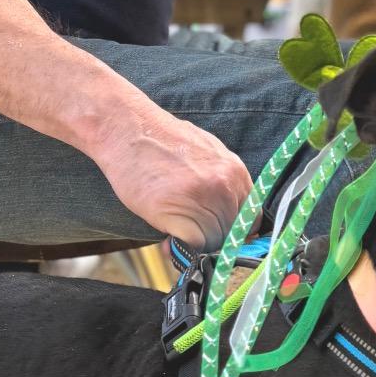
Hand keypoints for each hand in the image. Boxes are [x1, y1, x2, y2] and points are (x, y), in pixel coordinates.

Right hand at [89, 103, 252, 250]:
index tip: (219, 237)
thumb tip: (232, 220)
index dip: (234, 233)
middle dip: (212, 239)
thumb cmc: (161, 145)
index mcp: (235, 171)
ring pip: (214, 242)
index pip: (250, 219)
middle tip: (190, 233)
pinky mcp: (180, 212)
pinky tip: (168, 238)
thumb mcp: (206, 156)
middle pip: (232, 233)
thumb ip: (223, 185)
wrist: (125, 128)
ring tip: (176, 229)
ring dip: (196, 243)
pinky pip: (194, 246)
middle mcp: (225, 184)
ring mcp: (204, 197)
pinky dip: (181, 248)